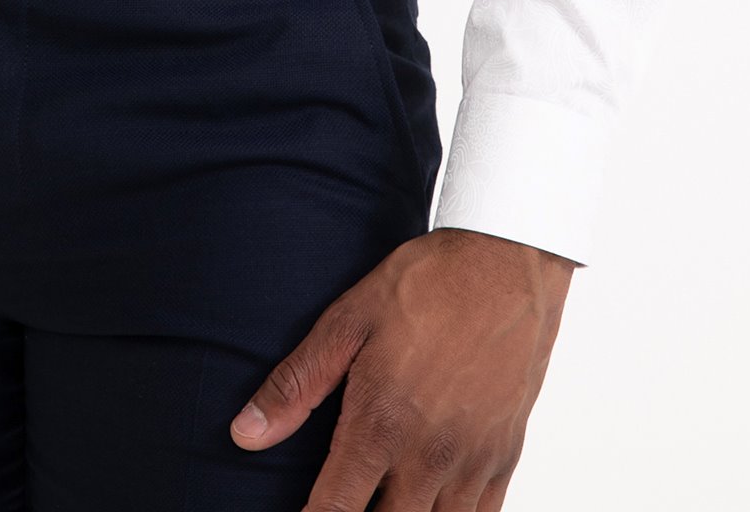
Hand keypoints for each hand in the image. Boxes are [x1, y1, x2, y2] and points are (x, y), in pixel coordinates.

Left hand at [230, 226, 575, 508]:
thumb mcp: (348, 321)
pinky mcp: (504, 459)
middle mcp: (427, 458)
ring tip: (384, 498)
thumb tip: (244, 435)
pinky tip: (430, 503)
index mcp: (380, 426)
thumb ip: (297, 384)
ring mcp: (471, 464)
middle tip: (344, 497)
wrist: (505, 262)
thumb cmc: (425, 285)